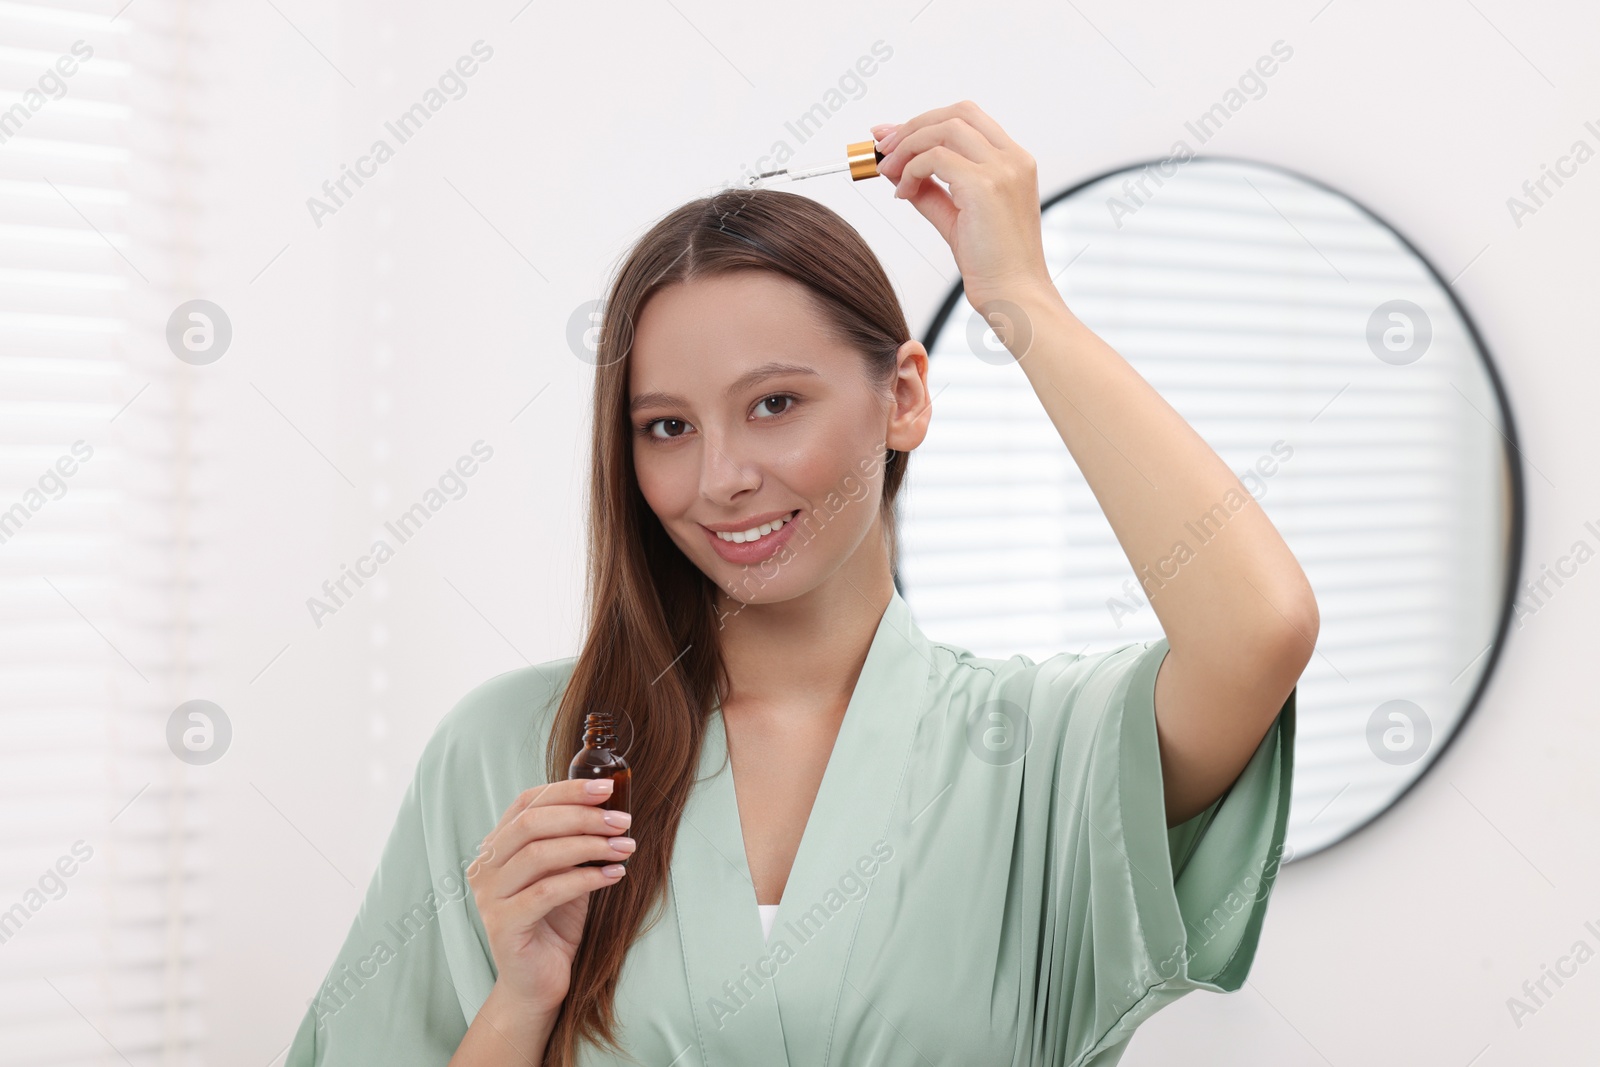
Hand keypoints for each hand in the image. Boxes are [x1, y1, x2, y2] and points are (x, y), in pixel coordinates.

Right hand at [466, 778, 634, 1016]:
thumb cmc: (555, 922)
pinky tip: (613, 875)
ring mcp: (489, 896)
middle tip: (622, 821)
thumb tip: (611, 807)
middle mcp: (485, 867)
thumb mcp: (565, 872)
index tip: (607, 789)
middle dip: (583, 816)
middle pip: (532, 823)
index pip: (527, 802)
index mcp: (495, 846)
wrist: (538, 982)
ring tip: (624, 847)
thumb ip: (573, 840)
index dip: (567, 790)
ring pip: (539, 854)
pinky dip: (585, 879)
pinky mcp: (502, 924)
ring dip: (589, 845)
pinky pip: (547, 891)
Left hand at [871, 100, 1059, 314]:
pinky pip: (935, 158)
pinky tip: (903, 193)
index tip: (892, 136)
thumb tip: (895, 168)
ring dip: (908, 146)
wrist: (1014, 295)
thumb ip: (929, 188)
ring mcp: (1002, 169)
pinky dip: (911, 170)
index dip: (925, 121)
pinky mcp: (985, 186)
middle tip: (884, 149)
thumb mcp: (955, 216)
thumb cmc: (992, 263)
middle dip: (913, 125)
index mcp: (1013, 160)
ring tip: (889, 172)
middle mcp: (1013, 158)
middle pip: (956, 114)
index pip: (967, 118)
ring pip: (944, 129)